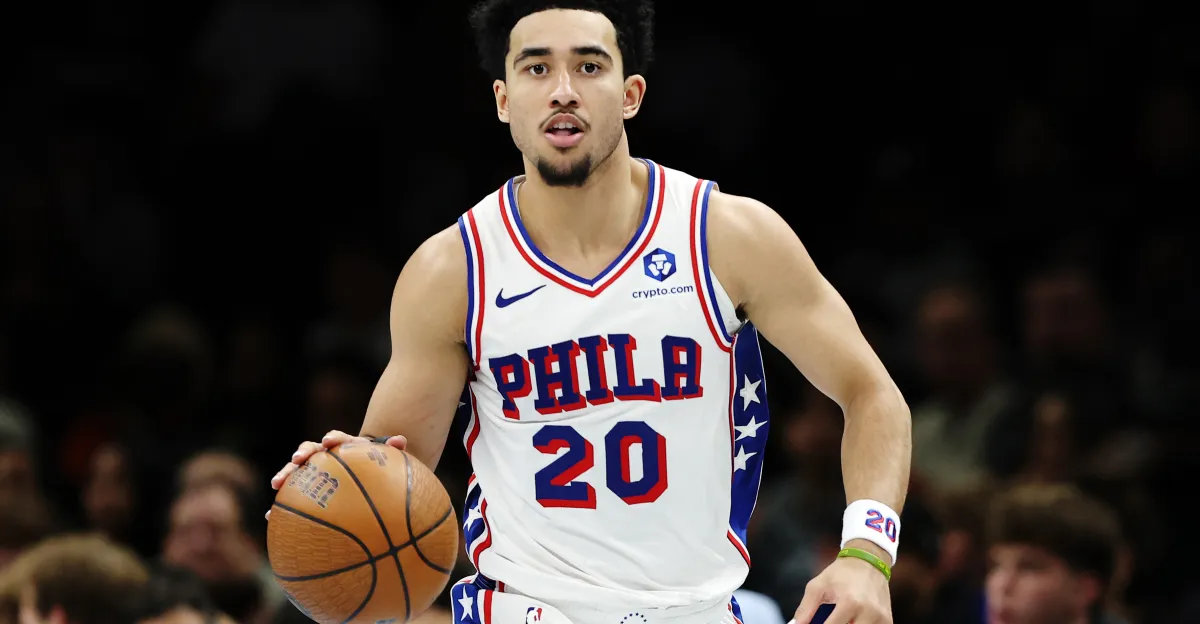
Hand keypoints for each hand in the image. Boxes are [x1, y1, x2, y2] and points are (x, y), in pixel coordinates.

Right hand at [265, 430, 407, 518]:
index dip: (333, 438)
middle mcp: (325, 456)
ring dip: (285, 474)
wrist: (365, 475)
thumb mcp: (385, 460)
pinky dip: (280, 505)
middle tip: (297, 460)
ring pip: (295, 471)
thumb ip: (392, 450)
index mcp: (344, 446)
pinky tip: (271, 517)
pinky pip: (291, 497)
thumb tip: (401, 441)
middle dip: (302, 453)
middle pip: (310, 450)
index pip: (337, 439)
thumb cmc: (375, 468)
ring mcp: (313, 472)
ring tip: (276, 484)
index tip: (329, 441)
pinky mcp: (305, 490)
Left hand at [793, 547, 891, 623]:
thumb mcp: (818, 585)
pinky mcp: (888, 621)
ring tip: (841, 618)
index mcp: (850, 602)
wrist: (868, 561)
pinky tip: (852, 620)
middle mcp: (869, 612)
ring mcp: (881, 618)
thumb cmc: (840, 574)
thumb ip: (805, 608)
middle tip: (828, 620)